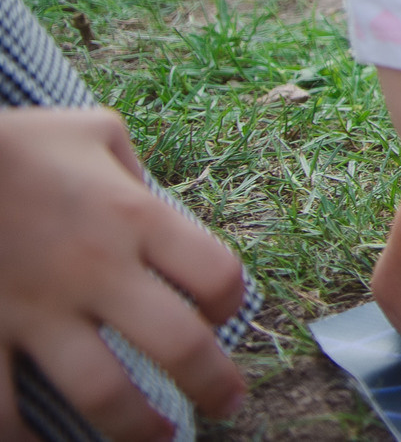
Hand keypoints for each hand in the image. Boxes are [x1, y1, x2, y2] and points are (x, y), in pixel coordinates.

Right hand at [0, 107, 245, 441]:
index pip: (217, 273)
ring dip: (136, 427)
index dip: (232, 302)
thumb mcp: (93, 134)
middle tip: (226, 405)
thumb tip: (154, 204)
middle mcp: (96, 270)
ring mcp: (36, 309)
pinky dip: (25, 438)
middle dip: (212, 384)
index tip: (224, 314)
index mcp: (134, 216)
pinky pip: (5, 406)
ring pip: (102, 392)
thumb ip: (134, 171)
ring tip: (155, 439)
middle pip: (178, 345)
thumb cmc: (16, 143)